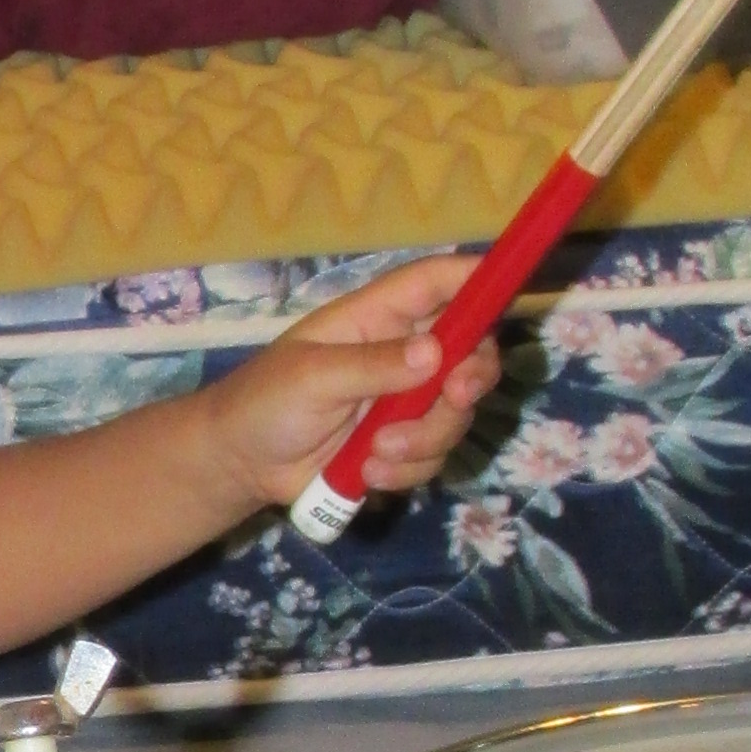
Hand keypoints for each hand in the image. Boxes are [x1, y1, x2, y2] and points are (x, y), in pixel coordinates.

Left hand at [207, 253, 501, 516]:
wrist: (241, 464)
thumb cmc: (264, 401)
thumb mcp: (313, 378)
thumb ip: (373, 366)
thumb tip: (434, 354)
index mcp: (376, 317)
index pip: (437, 283)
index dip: (477, 278)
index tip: (510, 290)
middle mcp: (401, 353)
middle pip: (472, 352)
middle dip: (471, 379)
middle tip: (454, 398)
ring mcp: (404, 401)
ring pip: (456, 414)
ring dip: (423, 440)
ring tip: (371, 453)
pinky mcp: (402, 443)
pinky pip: (434, 455)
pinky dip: (407, 469)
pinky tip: (367, 472)